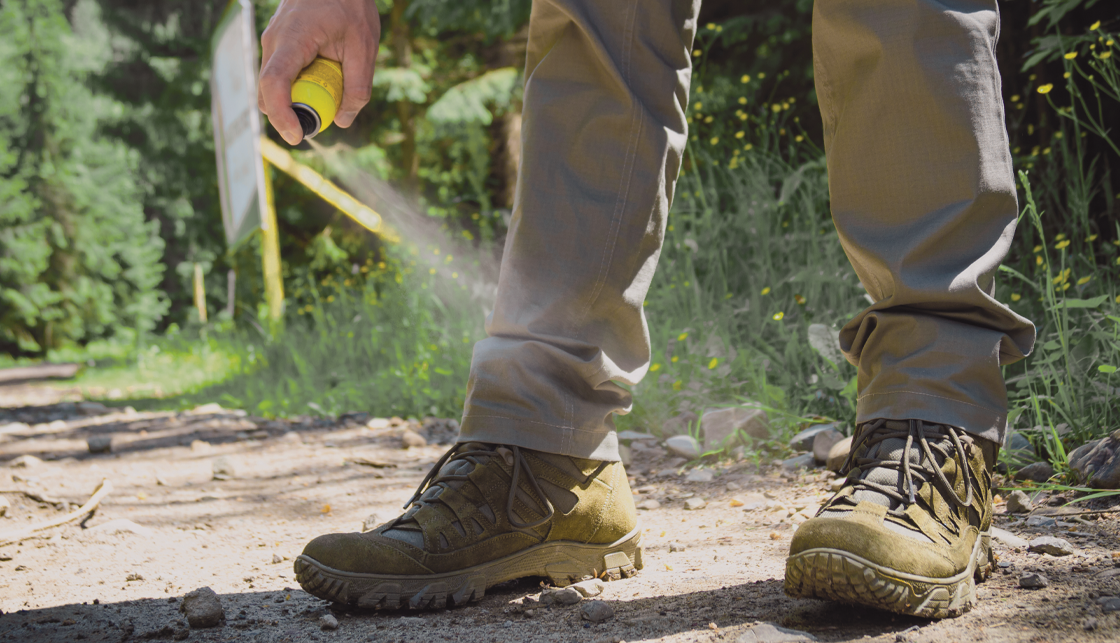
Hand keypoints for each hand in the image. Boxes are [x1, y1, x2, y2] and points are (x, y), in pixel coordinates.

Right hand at [258, 0, 380, 144]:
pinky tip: (323, 77)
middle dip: (290, 114)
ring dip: (297, 98)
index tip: (297, 136)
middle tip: (322, 121)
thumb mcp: (365, 46)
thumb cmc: (351, 4)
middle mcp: (274, 41)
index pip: (273, 83)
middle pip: (268, 92)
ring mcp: (272, 42)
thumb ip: (358, 86)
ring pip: (273, 85)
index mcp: (293, 39)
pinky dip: (298, 86)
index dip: (281, 115)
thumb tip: (343, 120)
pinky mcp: (277, 45)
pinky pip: (280, 75)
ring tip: (330, 86)